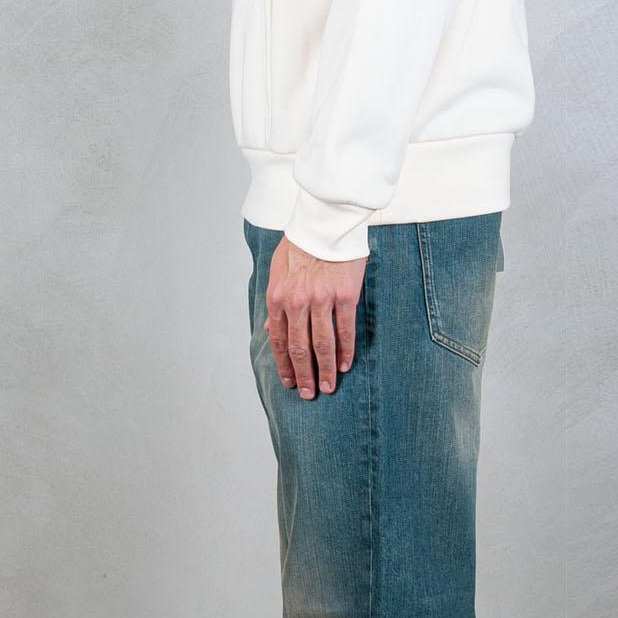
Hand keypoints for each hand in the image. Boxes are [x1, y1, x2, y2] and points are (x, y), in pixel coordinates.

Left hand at [266, 235, 366, 396]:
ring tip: (329, 386)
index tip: (291, 382)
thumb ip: (275, 303)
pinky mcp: (346, 296)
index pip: (280, 341)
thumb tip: (272, 330)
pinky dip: (346, 351)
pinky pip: (345, 330)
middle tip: (310, 394)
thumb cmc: (301, 245)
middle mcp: (297, 302)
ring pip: (323, 345)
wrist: (326, 222)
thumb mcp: (277, 271)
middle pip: (300, 349)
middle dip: (305, 375)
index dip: (285, 365)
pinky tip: (346, 364)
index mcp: (278, 297)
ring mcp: (322, 300)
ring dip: (326, 370)